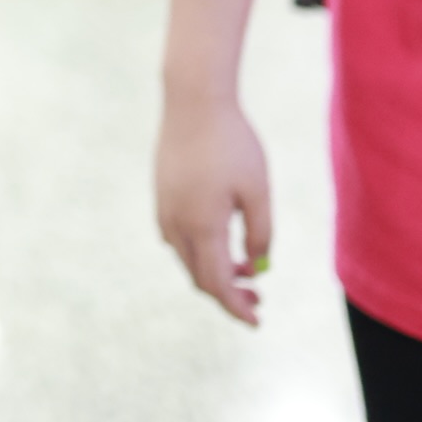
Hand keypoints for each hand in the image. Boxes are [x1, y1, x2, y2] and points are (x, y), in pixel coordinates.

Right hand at [155, 92, 272, 324]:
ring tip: (247, 267)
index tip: (257, 321)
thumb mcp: (258, 190)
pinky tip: (220, 239)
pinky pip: (177, 238)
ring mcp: (164, 209)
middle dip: (228, 293)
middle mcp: (175, 223)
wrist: (193, 100)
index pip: (217, 284)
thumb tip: (258, 268)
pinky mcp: (161, 195)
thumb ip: (261, 233)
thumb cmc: (232, 143)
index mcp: (202, 225)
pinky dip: (199, 251)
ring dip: (214, 271)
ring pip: (186, 258)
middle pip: (199, 277)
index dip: (237, 308)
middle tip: (258, 297)